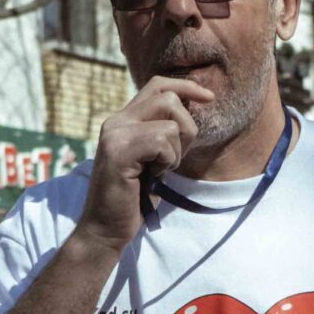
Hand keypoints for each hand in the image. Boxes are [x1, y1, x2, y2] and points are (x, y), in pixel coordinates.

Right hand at [77, 81, 211, 251]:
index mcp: (123, 120)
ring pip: (170, 124)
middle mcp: (116, 121)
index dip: (186, 87)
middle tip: (174, 158)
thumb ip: (162, 134)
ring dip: (175, 153)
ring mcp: (115, 134)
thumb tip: (192, 109)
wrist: (105, 229)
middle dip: (186, 128)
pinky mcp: (119, 151)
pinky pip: (162, 142)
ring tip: (157, 172)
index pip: (158, 85)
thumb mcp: (151, 160)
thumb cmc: (132, 199)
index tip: (209, 98)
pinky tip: (152, 178)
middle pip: (168, 98)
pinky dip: (167, 162)